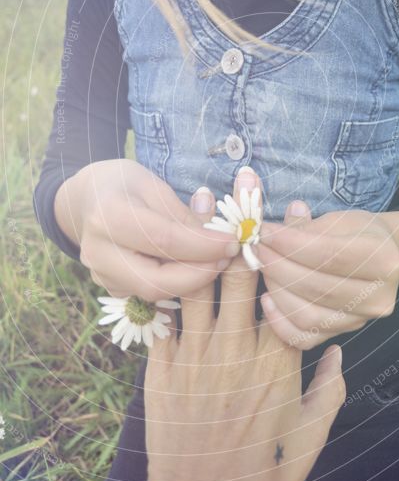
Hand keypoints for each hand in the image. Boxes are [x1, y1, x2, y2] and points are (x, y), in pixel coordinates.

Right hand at [57, 158, 238, 300]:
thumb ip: (183, 214)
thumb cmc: (124, 185)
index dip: (203, 246)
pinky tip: (192, 269)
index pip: (164, 240)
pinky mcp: (108, 288)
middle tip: (227, 260)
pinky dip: (174, 285)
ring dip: (189, 282)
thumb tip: (220, 238)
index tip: (233, 242)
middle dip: (198, 275)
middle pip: (155, 281)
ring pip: (152, 294)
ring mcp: (99, 275)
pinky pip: (147, 295)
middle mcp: (97, 251)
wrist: (84, 199)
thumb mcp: (153, 185)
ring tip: (214, 262)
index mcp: (108, 215)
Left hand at [137, 174, 345, 480]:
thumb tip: (337, 351)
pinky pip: (166, 314)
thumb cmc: (262, 478)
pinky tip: (165, 245)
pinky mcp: (164, 368)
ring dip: (199, 237)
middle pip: (242, 275)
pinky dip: (168, 278)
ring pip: (200, 281)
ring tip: (201, 196)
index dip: (293, 249)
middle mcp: (238, 351)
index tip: (296, 212)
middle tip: (245, 182)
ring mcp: (198, 357)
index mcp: (277, 364)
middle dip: (244, 225)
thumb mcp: (309, 441)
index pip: (287, 290)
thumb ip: (328, 393)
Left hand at [257, 202, 398, 349]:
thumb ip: (306, 227)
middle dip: (278, 266)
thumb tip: (268, 230)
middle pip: (317, 287)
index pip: (328, 254)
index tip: (264, 232)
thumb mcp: (339, 220)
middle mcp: (378, 296)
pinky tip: (267, 300)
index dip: (290, 244)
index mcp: (383, 260)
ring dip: (277, 290)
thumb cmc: (358, 233)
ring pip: (308, 315)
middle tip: (256, 249)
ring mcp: (361, 320)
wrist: (384, 256)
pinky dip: (280, 322)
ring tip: (261, 267)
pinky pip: (305, 338)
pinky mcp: (343, 334)